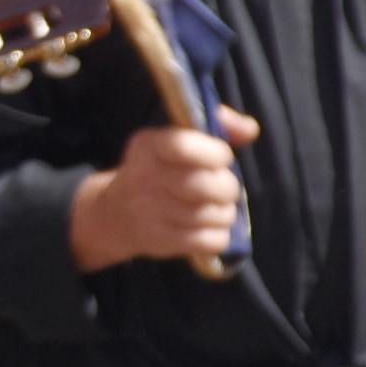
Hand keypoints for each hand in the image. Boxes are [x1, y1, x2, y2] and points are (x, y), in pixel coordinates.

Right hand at [68, 111, 261, 272]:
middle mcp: (144, 177)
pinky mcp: (159, 241)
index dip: (216, 154)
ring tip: (212, 208)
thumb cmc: (160, 169)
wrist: (115, 212)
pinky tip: (206, 228)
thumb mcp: (177, 138)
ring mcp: (149, 211)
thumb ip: (218, 125)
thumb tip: (250, 129)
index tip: (220, 159)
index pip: (184, 146)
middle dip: (226, 188)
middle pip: (207, 186)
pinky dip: (217, 236)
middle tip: (220, 188)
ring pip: (214, 215)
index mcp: (149, 146)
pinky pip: (210, 241)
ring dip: (223, 213)